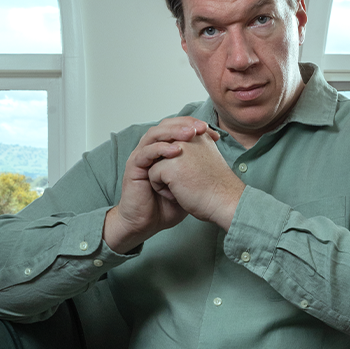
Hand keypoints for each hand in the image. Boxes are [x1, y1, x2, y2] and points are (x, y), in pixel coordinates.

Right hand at [103, 117, 218, 252]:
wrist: (147, 223)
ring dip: (173, 132)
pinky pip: (147, 152)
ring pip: (155, 134)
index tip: (215, 135)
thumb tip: (215, 155)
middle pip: (167, 125)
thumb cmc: (166, 206)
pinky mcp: (134, 167)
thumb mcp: (188, 185)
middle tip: (202, 128)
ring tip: (190, 134)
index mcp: (164, 151)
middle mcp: (152, 150)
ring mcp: (142, 157)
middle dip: (186, 124)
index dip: (195, 127)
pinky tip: (176, 151)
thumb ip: (195, 169)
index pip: (179, 129)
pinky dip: (161, 149)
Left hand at [147, 130, 243, 229]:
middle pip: (162, 149)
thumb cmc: (218, 187)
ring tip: (183, 188)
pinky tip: (178, 195)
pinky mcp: (168, 165)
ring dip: (164, 178)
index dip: (175, 159)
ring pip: (155, 162)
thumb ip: (192, 150)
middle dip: (166, 167)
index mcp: (199, 133)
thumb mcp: (206, 160)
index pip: (174, 139)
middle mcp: (188, 136)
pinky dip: (162, 189)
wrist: (225, 202)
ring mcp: (177, 149)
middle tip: (185, 182)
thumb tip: (173, 150)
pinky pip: (152, 175)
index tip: (190, 174)